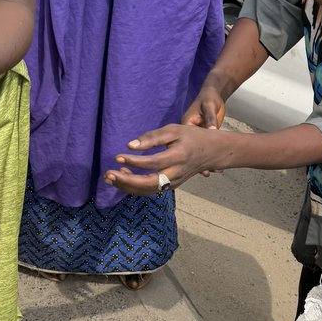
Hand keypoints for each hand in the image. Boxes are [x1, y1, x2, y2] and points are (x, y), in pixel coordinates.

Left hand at [103, 124, 228, 195]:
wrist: (212, 152)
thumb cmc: (192, 137)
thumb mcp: (174, 130)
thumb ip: (152, 137)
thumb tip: (130, 145)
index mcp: (178, 157)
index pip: (153, 163)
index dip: (135, 161)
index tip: (118, 156)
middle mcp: (176, 173)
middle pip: (149, 183)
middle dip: (127, 181)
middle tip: (108, 174)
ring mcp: (174, 182)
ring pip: (148, 190)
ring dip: (127, 186)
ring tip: (109, 177)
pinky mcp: (171, 186)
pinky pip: (150, 190)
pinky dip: (135, 187)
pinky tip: (123, 177)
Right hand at [181, 85, 225, 176]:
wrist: (213, 95)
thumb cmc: (209, 98)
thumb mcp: (209, 106)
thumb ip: (210, 119)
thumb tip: (212, 130)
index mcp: (186, 123)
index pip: (183, 141)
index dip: (189, 154)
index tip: (197, 165)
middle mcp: (189, 131)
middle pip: (190, 150)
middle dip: (198, 161)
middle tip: (206, 173)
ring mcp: (196, 135)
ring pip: (197, 152)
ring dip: (205, 161)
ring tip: (214, 171)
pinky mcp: (203, 136)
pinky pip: (204, 149)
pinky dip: (209, 156)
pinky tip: (216, 166)